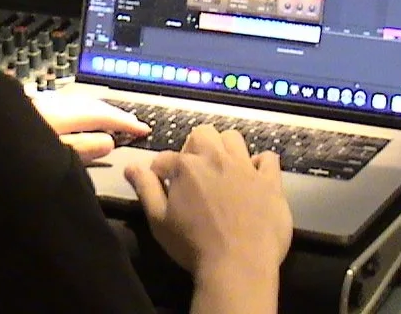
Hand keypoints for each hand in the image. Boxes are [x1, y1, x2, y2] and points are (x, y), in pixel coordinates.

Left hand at [31, 92, 150, 163]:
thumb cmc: (17, 156)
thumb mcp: (55, 155)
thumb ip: (84, 148)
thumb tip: (109, 141)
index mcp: (60, 115)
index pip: (101, 115)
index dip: (125, 122)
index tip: (144, 130)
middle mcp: (52, 103)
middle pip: (91, 104)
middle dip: (114, 113)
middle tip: (133, 124)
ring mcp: (39, 103)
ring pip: (78, 102)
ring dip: (99, 111)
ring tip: (113, 122)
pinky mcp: (28, 107)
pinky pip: (67, 105)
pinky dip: (82, 111)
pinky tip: (81, 121)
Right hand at [124, 125, 292, 274]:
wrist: (238, 267)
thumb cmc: (193, 246)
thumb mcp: (159, 221)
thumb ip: (145, 189)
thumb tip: (131, 166)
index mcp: (187, 166)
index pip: (166, 158)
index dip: (161, 171)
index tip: (163, 185)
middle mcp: (216, 158)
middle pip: (203, 133)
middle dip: (194, 147)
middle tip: (195, 173)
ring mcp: (246, 167)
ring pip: (234, 139)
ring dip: (225, 149)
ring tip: (223, 170)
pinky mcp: (270, 181)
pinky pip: (268, 158)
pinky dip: (260, 163)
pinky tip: (254, 177)